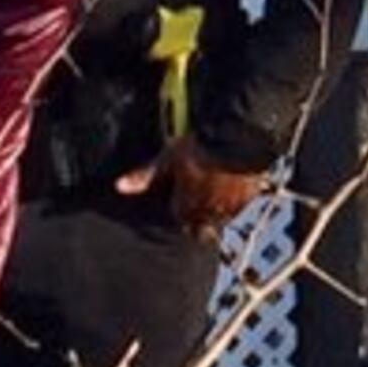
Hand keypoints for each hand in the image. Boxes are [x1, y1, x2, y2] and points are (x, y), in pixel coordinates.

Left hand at [117, 140, 273, 243]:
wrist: (236, 138)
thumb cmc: (199, 148)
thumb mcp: (167, 159)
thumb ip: (145, 176)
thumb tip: (118, 186)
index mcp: (186, 206)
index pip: (182, 222)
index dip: (182, 212)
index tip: (183, 203)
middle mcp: (207, 212)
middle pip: (202, 228)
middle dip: (200, 220)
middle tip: (200, 202)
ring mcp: (230, 207)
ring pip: (221, 219)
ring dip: (218, 211)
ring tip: (217, 192)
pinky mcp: (249, 198)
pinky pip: (240, 207)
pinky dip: (236, 201)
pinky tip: (235, 185)